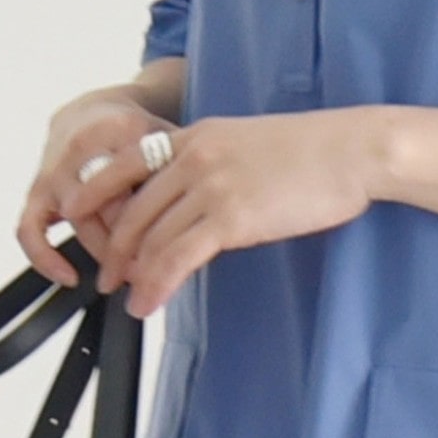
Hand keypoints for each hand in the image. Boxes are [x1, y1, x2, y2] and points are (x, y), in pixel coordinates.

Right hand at [16, 93, 178, 286]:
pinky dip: (46, 256)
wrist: (93, 112)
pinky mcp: (37, 188)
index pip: (139, 185)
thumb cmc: (139, 132)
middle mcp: (83, 146)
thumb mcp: (169, 137)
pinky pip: (30, 228)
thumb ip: (184, 168)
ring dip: (103, 251)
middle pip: (109, 206)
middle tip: (158, 267)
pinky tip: (70, 276)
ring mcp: (56, 167)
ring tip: (130, 273)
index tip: (179, 246)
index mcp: (122, 130)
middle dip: (134, 242)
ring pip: (79, 221)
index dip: (159, 221)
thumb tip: (209, 210)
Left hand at [57, 109, 376, 317]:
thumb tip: (203, 201)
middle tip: (109, 276)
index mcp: (201, 135)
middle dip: (114, 248)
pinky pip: (177, 257)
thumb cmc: (320, 151)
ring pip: (151, 238)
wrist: (355, 150)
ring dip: (134, 275)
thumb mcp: (255, 143)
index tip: (81, 220)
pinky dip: (157, 285)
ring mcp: (212, 186)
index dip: (95, 195)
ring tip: (130, 299)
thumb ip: (220, 164)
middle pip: (134, 208)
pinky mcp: (232, 216)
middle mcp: (197, 156)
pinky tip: (150, 302)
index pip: (127, 163)